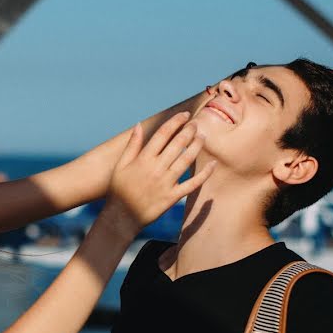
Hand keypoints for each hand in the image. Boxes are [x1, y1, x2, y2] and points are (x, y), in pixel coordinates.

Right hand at [102, 112, 214, 236]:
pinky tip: (212, 164)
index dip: (175, 122)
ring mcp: (165, 183)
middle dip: (189, 131)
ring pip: (186, 160)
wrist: (121, 216)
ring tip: (203, 136)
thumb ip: (132, 145)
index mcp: (143, 159)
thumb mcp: (121, 165)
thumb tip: (139, 124)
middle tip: (196, 124)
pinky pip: (192, 184)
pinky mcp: (172, 197)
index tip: (184, 115)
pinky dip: (204, 174)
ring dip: (196, 146)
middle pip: (177, 144)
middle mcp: (155, 169)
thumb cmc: (119, 189)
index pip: (163, 134)